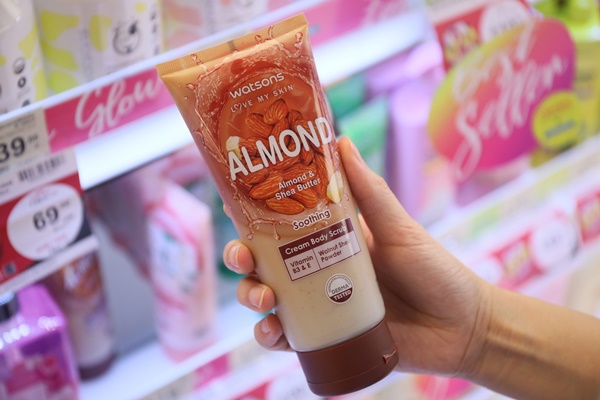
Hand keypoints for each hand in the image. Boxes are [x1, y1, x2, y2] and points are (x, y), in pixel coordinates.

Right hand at [223, 136, 492, 377]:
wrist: (463, 326)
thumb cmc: (434, 270)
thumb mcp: (398, 227)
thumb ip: (369, 190)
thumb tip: (340, 139)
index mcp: (330, 241)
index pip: (279, 227)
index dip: (252, 221)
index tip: (234, 211)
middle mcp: (318, 273)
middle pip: (264, 265)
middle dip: (242, 262)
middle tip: (243, 260)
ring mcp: (321, 307)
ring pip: (269, 302)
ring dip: (252, 298)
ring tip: (265, 299)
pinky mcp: (329, 340)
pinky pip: (290, 339)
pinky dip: (272, 337)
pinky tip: (273, 332)